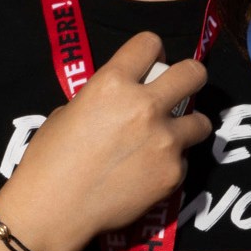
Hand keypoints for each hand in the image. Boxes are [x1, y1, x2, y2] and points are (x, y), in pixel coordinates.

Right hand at [0, 32, 210, 250]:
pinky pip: (183, 159)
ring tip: (167, 140)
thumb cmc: (49, 158)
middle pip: (192, 73)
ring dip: (186, 126)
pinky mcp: (174, 173)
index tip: (151, 63)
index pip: (149, 43)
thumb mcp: (68, 113)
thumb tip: (121, 104)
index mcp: (112, 83)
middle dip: (190, 76)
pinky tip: (146, 174)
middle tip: (180, 89)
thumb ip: (102, 100)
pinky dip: (169, 163)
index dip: (151, 50)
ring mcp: (165, 141)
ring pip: (201, 122)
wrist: (55, 208)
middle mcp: (145, 106)